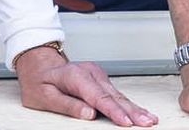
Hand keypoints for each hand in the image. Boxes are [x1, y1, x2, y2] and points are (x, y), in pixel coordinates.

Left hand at [15, 45, 157, 125]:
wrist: (39, 66)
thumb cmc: (39, 82)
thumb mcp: (44, 96)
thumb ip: (67, 105)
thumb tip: (88, 114)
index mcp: (75, 76)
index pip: (98, 97)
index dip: (114, 111)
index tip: (126, 122)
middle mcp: (89, 72)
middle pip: (113, 95)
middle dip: (131, 111)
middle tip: (146, 123)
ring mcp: (96, 74)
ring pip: (118, 94)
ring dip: (134, 108)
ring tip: (149, 119)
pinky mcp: (100, 79)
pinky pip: (116, 93)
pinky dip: (129, 104)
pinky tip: (140, 111)